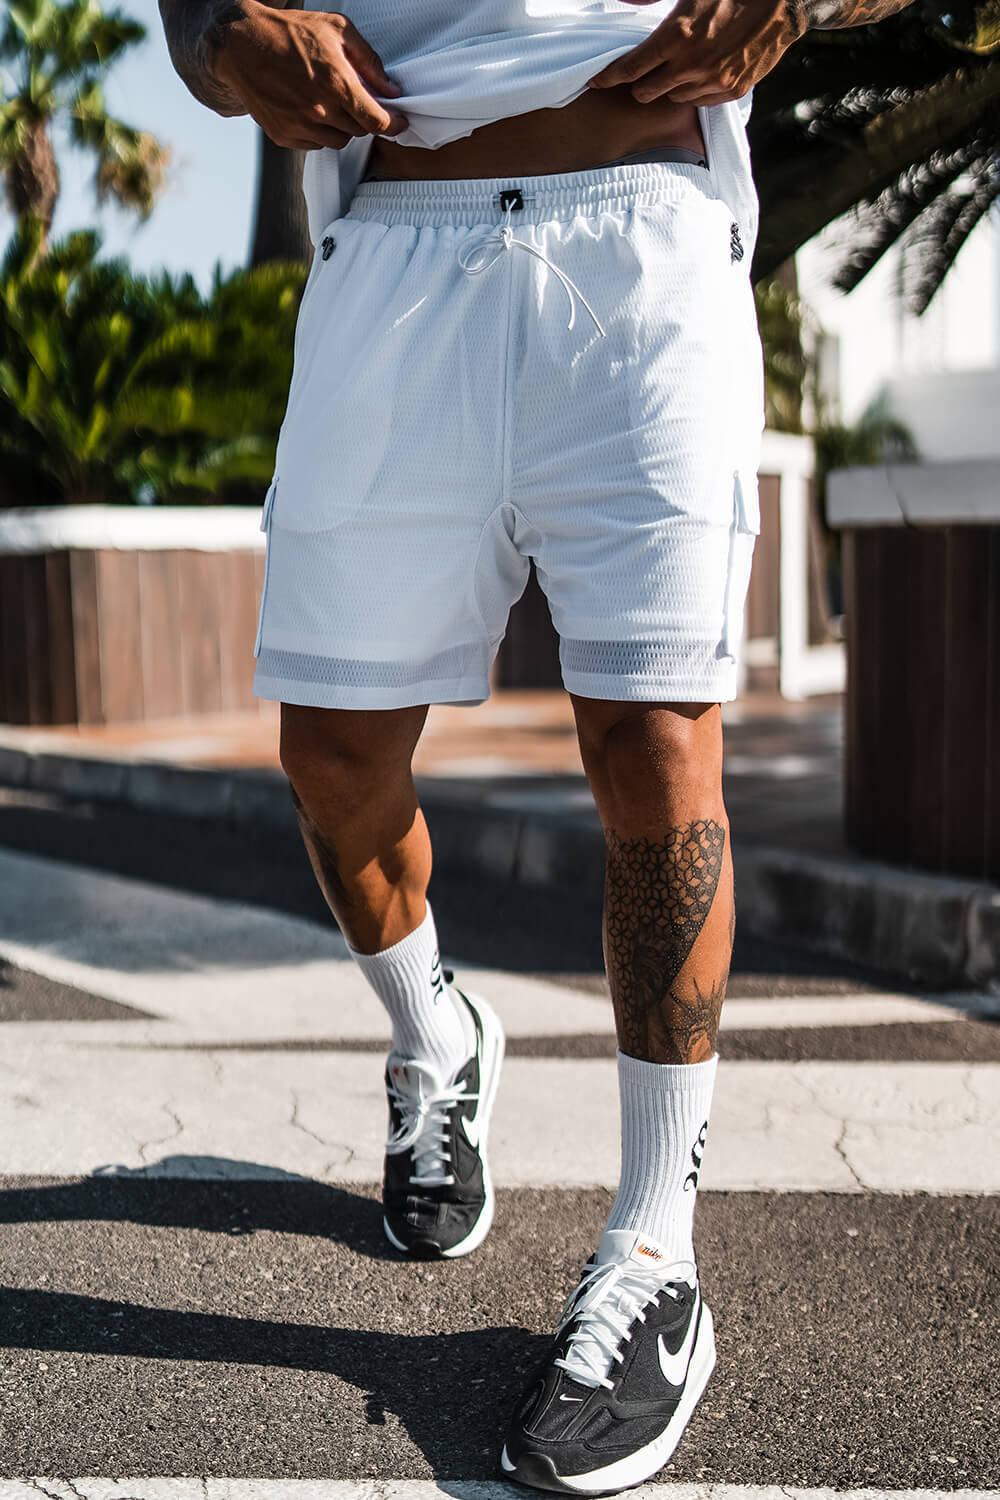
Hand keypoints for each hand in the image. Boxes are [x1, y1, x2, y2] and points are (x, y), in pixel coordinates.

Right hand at [213, 2, 407, 147]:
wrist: (242, 44)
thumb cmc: (290, 32)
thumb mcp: (337, 30)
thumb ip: (369, 61)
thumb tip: (390, 90)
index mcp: (336, 83)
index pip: (377, 121)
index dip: (394, 125)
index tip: (400, 122)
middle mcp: (319, 110)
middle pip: (359, 132)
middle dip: (361, 117)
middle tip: (352, 98)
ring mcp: (300, 126)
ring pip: (338, 141)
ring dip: (341, 126)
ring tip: (326, 100)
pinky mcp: (284, 136)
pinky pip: (315, 144)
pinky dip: (319, 131)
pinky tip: (308, 108)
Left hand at [588, 0, 805, 106]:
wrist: (785, 2)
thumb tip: (625, 0)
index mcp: (676, 35)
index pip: (628, 68)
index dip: (608, 76)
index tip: (596, 80)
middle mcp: (691, 64)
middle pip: (645, 92)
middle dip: (637, 84)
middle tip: (641, 73)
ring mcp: (712, 81)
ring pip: (672, 98)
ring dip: (668, 86)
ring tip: (677, 68)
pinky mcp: (732, 90)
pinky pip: (699, 102)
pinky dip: (693, 91)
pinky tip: (698, 74)